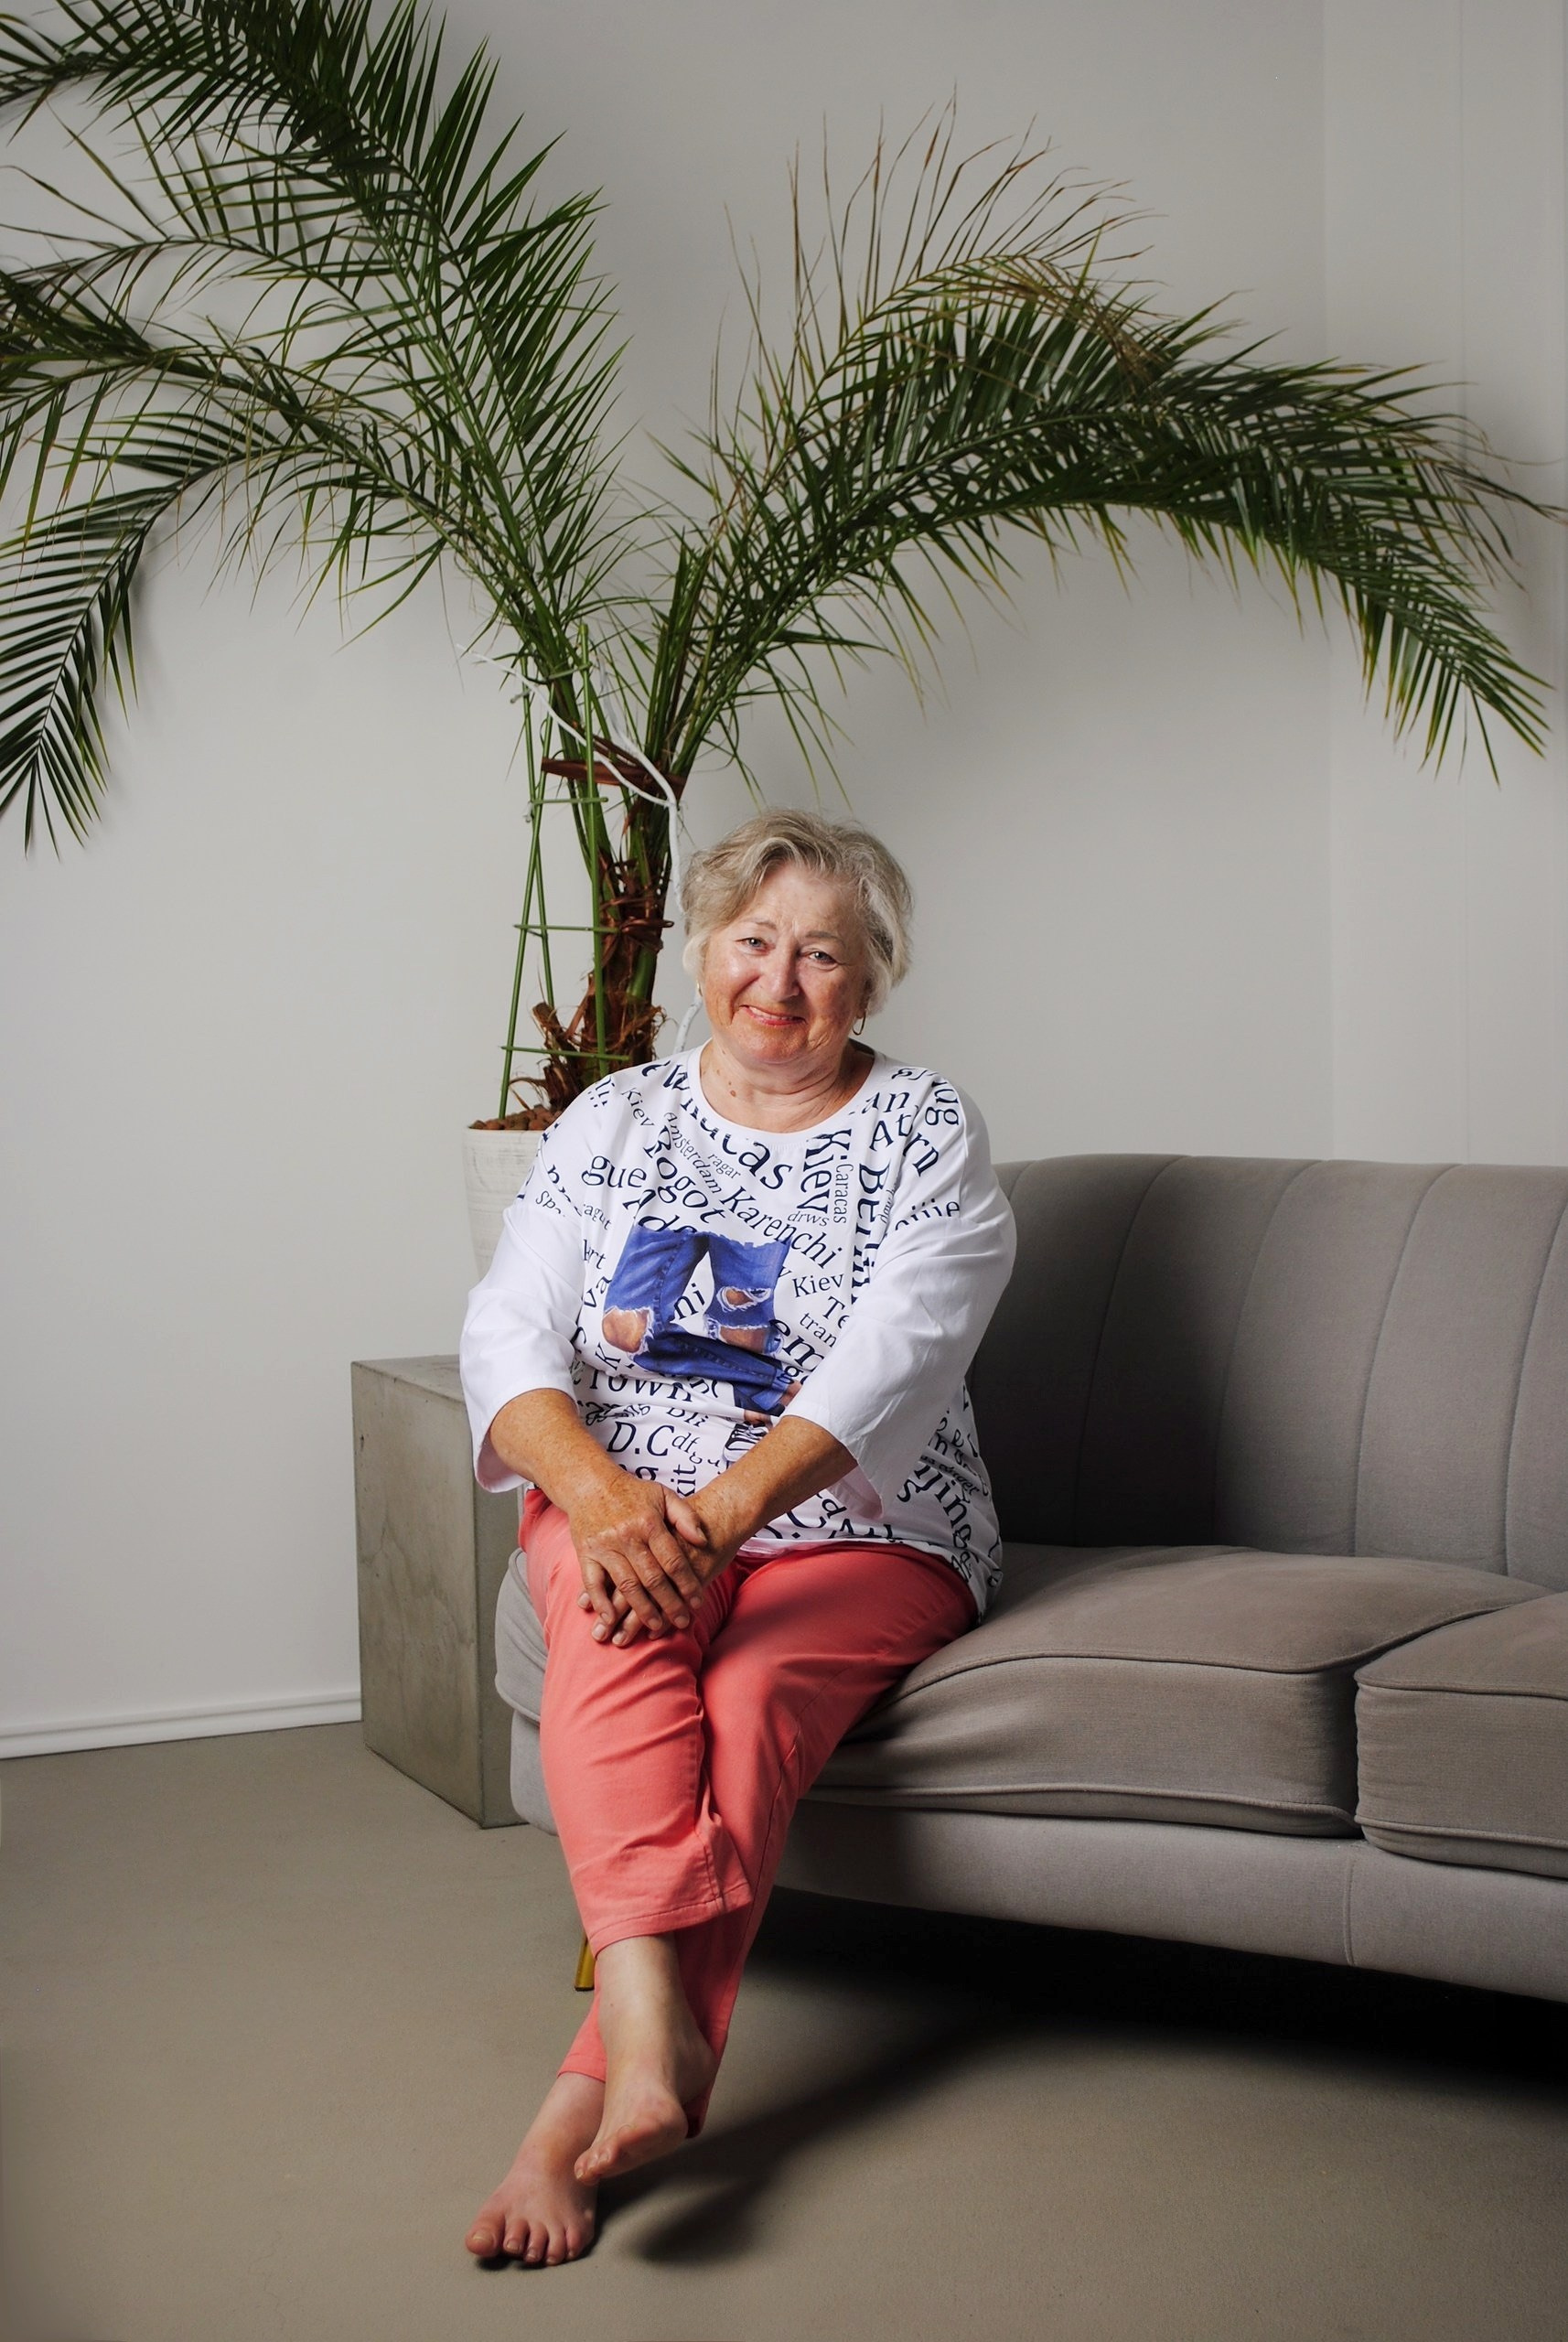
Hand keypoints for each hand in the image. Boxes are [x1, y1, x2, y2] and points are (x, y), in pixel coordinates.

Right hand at [565, 1472, 710, 1644]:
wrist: (590, 1484)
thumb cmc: (632, 1492)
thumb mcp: (663, 1496)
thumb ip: (685, 1517)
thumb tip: (703, 1540)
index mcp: (649, 1523)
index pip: (673, 1560)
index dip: (687, 1584)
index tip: (697, 1602)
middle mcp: (627, 1536)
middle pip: (653, 1578)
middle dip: (670, 1603)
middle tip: (682, 1622)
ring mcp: (605, 1546)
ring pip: (626, 1584)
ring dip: (641, 1609)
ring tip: (655, 1625)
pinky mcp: (585, 1553)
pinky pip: (593, 1582)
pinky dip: (600, 1602)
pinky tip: (611, 1619)